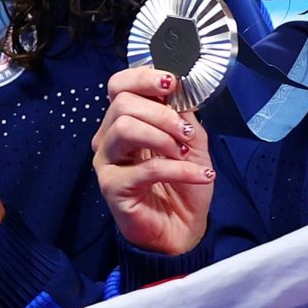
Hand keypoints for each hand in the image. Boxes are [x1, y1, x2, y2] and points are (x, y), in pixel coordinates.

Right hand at [91, 67, 215, 255]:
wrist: (183, 228)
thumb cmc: (183, 184)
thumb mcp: (192, 140)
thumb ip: (182, 114)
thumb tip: (181, 89)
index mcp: (124, 121)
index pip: (118, 86)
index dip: (143, 78)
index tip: (172, 85)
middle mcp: (108, 138)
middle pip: (123, 104)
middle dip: (162, 115)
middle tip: (186, 134)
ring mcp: (106, 163)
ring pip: (125, 128)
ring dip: (163, 138)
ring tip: (185, 153)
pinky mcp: (113, 187)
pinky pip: (146, 169)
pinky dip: (180, 170)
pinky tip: (201, 175)